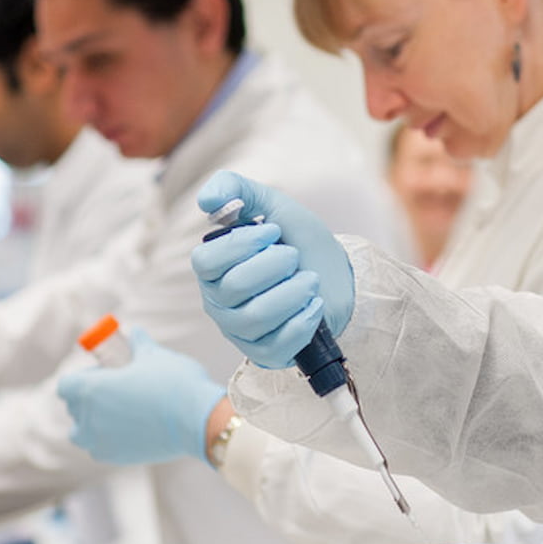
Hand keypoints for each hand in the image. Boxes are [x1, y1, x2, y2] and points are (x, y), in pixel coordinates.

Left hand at [57, 330, 223, 464]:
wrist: (196, 420)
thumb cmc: (173, 383)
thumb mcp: (154, 355)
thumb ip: (138, 344)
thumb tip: (135, 333)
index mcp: (90, 389)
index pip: (66, 385)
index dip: (82, 377)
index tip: (103, 373)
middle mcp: (87, 418)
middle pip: (74, 408)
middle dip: (89, 398)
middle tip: (116, 389)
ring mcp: (99, 441)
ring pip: (82, 433)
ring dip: (93, 423)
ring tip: (121, 413)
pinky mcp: (115, 458)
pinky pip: (100, 448)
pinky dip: (108, 439)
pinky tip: (133, 429)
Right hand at [192, 172, 353, 368]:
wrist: (336, 273)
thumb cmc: (297, 241)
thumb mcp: (271, 205)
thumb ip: (235, 189)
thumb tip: (205, 200)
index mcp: (212, 267)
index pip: (206, 261)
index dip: (241, 245)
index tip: (273, 231)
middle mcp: (219, 302)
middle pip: (235, 287)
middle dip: (275, 265)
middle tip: (294, 256)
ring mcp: (241, 331)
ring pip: (256, 317)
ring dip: (292, 293)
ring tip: (310, 279)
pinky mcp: (266, 353)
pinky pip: (277, 346)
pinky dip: (302, 321)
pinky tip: (314, 305)